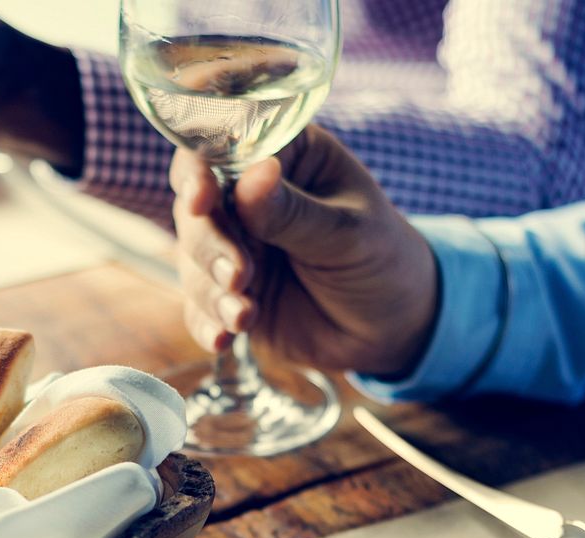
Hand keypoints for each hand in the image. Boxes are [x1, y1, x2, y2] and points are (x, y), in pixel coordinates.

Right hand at [171, 125, 439, 377]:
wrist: (392, 329)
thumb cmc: (384, 262)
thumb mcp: (347, 235)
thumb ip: (295, 213)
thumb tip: (254, 177)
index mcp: (284, 158)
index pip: (222, 149)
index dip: (199, 172)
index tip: (201, 200)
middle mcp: (249, 199)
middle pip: (195, 209)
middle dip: (209, 245)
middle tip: (241, 276)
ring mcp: (237, 247)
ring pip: (192, 261)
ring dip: (210, 291)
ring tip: (245, 317)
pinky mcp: (231, 295)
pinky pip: (200, 306)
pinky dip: (206, 323)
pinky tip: (222, 340)